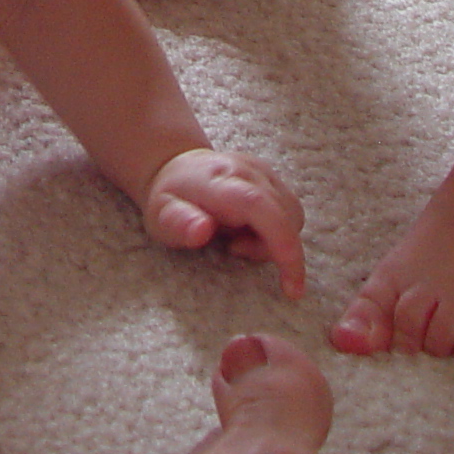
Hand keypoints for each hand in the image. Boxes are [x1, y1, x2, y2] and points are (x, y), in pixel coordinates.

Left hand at [145, 149, 306, 298]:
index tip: (291, 286)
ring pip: (293, 215)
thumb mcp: (160, 216)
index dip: (284, 247)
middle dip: (271, 248)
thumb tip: (202, 230)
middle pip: (286, 216)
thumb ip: (179, 223)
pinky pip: (289, 210)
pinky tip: (246, 229)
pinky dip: (276, 230)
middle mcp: (248, 170)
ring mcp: (263, 171)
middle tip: (233, 249)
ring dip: (273, 240)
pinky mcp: (272, 176)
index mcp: (219, 182)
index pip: (262, 208)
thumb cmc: (168, 198)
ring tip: (236, 239)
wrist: (174, 167)